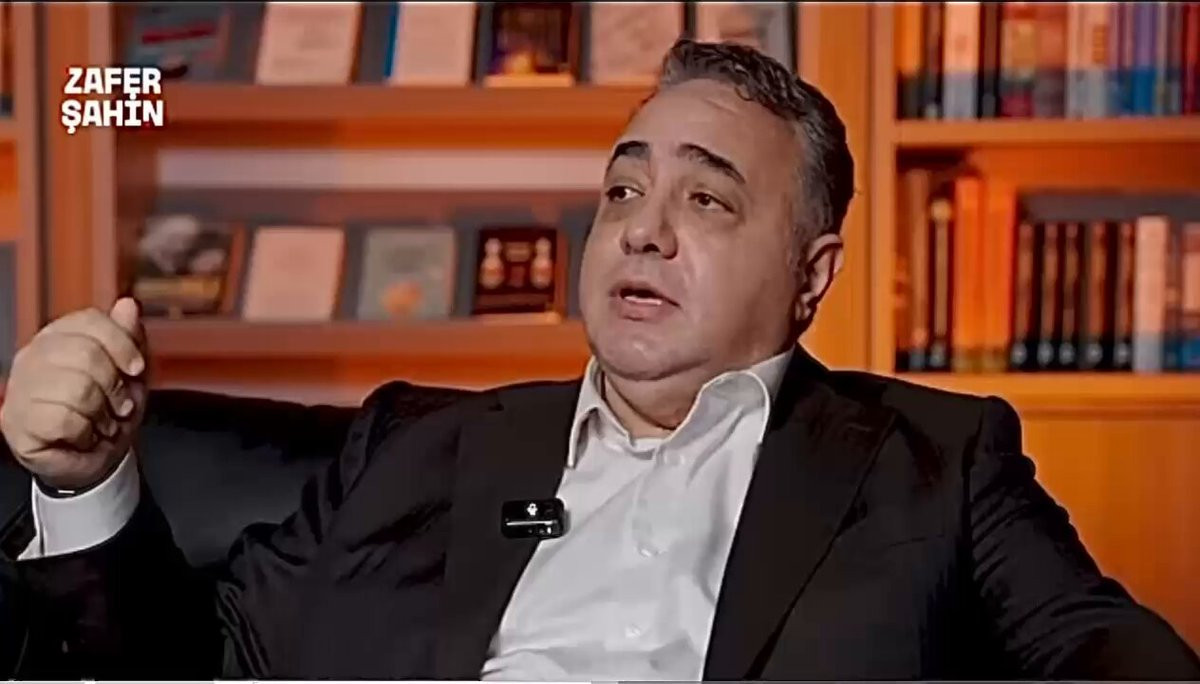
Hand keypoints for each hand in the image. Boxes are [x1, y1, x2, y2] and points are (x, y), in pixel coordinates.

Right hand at [0, 298, 147, 489]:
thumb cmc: (109, 412)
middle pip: (86, 354)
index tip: (136, 368)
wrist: (94, 460)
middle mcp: (33, 356)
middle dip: (115, 385)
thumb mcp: (129, 373)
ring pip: (76, 388)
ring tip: (103, 423)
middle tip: (121, 406)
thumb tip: (127, 305)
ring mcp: (19, 389)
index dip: (121, 343)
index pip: (89, 321)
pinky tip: (84, 436)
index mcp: (59, 336)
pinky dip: (85, 432)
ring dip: (102, 413)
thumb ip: (129, 338)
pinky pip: (62, 420)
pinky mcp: (15, 422)